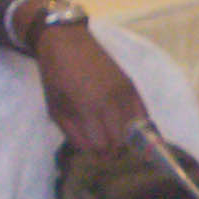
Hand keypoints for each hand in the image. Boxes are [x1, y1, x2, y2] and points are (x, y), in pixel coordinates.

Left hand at [30, 13, 146, 155]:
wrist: (68, 41)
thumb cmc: (56, 76)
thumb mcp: (55, 109)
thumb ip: (73, 134)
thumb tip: (91, 152)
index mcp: (88, 108)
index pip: (102, 145)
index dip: (97, 155)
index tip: (93, 157)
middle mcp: (111, 102)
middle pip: (121, 142)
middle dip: (112, 152)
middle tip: (103, 153)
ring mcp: (125, 93)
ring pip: (135, 132)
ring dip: (125, 141)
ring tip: (115, 142)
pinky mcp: (132, 86)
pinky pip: (143, 115)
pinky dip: (138, 127)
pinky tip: (129, 131)